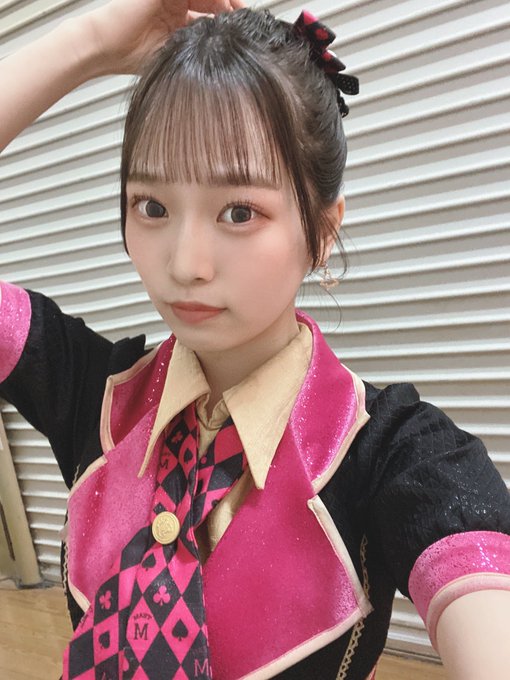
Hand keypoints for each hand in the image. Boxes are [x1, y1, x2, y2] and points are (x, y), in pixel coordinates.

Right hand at [79, 0, 246, 74]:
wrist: (103, 47)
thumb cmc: (129, 56)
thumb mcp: (172, 55)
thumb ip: (194, 48)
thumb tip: (223, 53)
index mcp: (176, 18)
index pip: (210, 13)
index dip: (228, 18)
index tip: (243, 28)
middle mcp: (174, 3)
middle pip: (211, 0)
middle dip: (230, 7)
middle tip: (243, 17)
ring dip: (222, 0)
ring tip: (235, 9)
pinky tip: (221, 4)